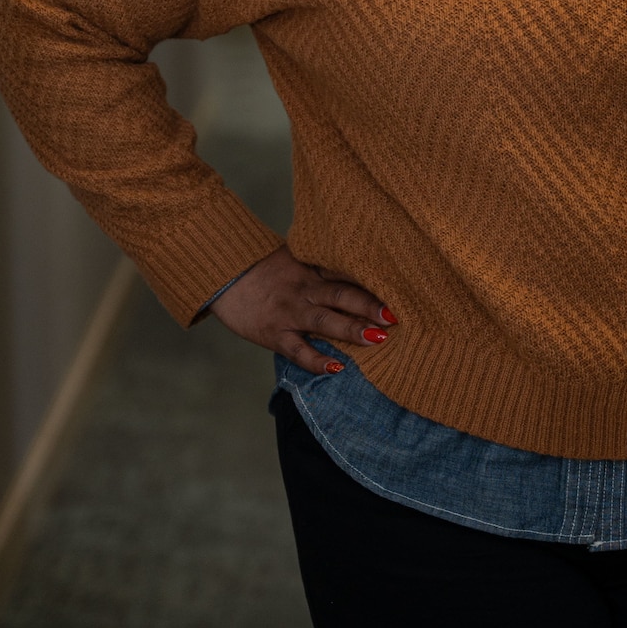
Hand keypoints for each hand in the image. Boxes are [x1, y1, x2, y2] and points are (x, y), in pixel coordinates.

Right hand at [208, 244, 394, 374]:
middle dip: (369, 306)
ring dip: (351, 329)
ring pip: (324, 320)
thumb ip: (326, 268)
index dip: (375, 283)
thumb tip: (361, 276)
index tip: (402, 288)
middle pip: (342, 295)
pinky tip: (335, 368)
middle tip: (396, 315)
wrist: (224, 272)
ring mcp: (290, 312)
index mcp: (313, 270)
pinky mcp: (274, 333)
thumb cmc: (264, 268)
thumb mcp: (297, 259)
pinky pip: (297, 349)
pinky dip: (315, 360)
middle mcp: (305, 290)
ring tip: (377, 338)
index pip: (349, 275)